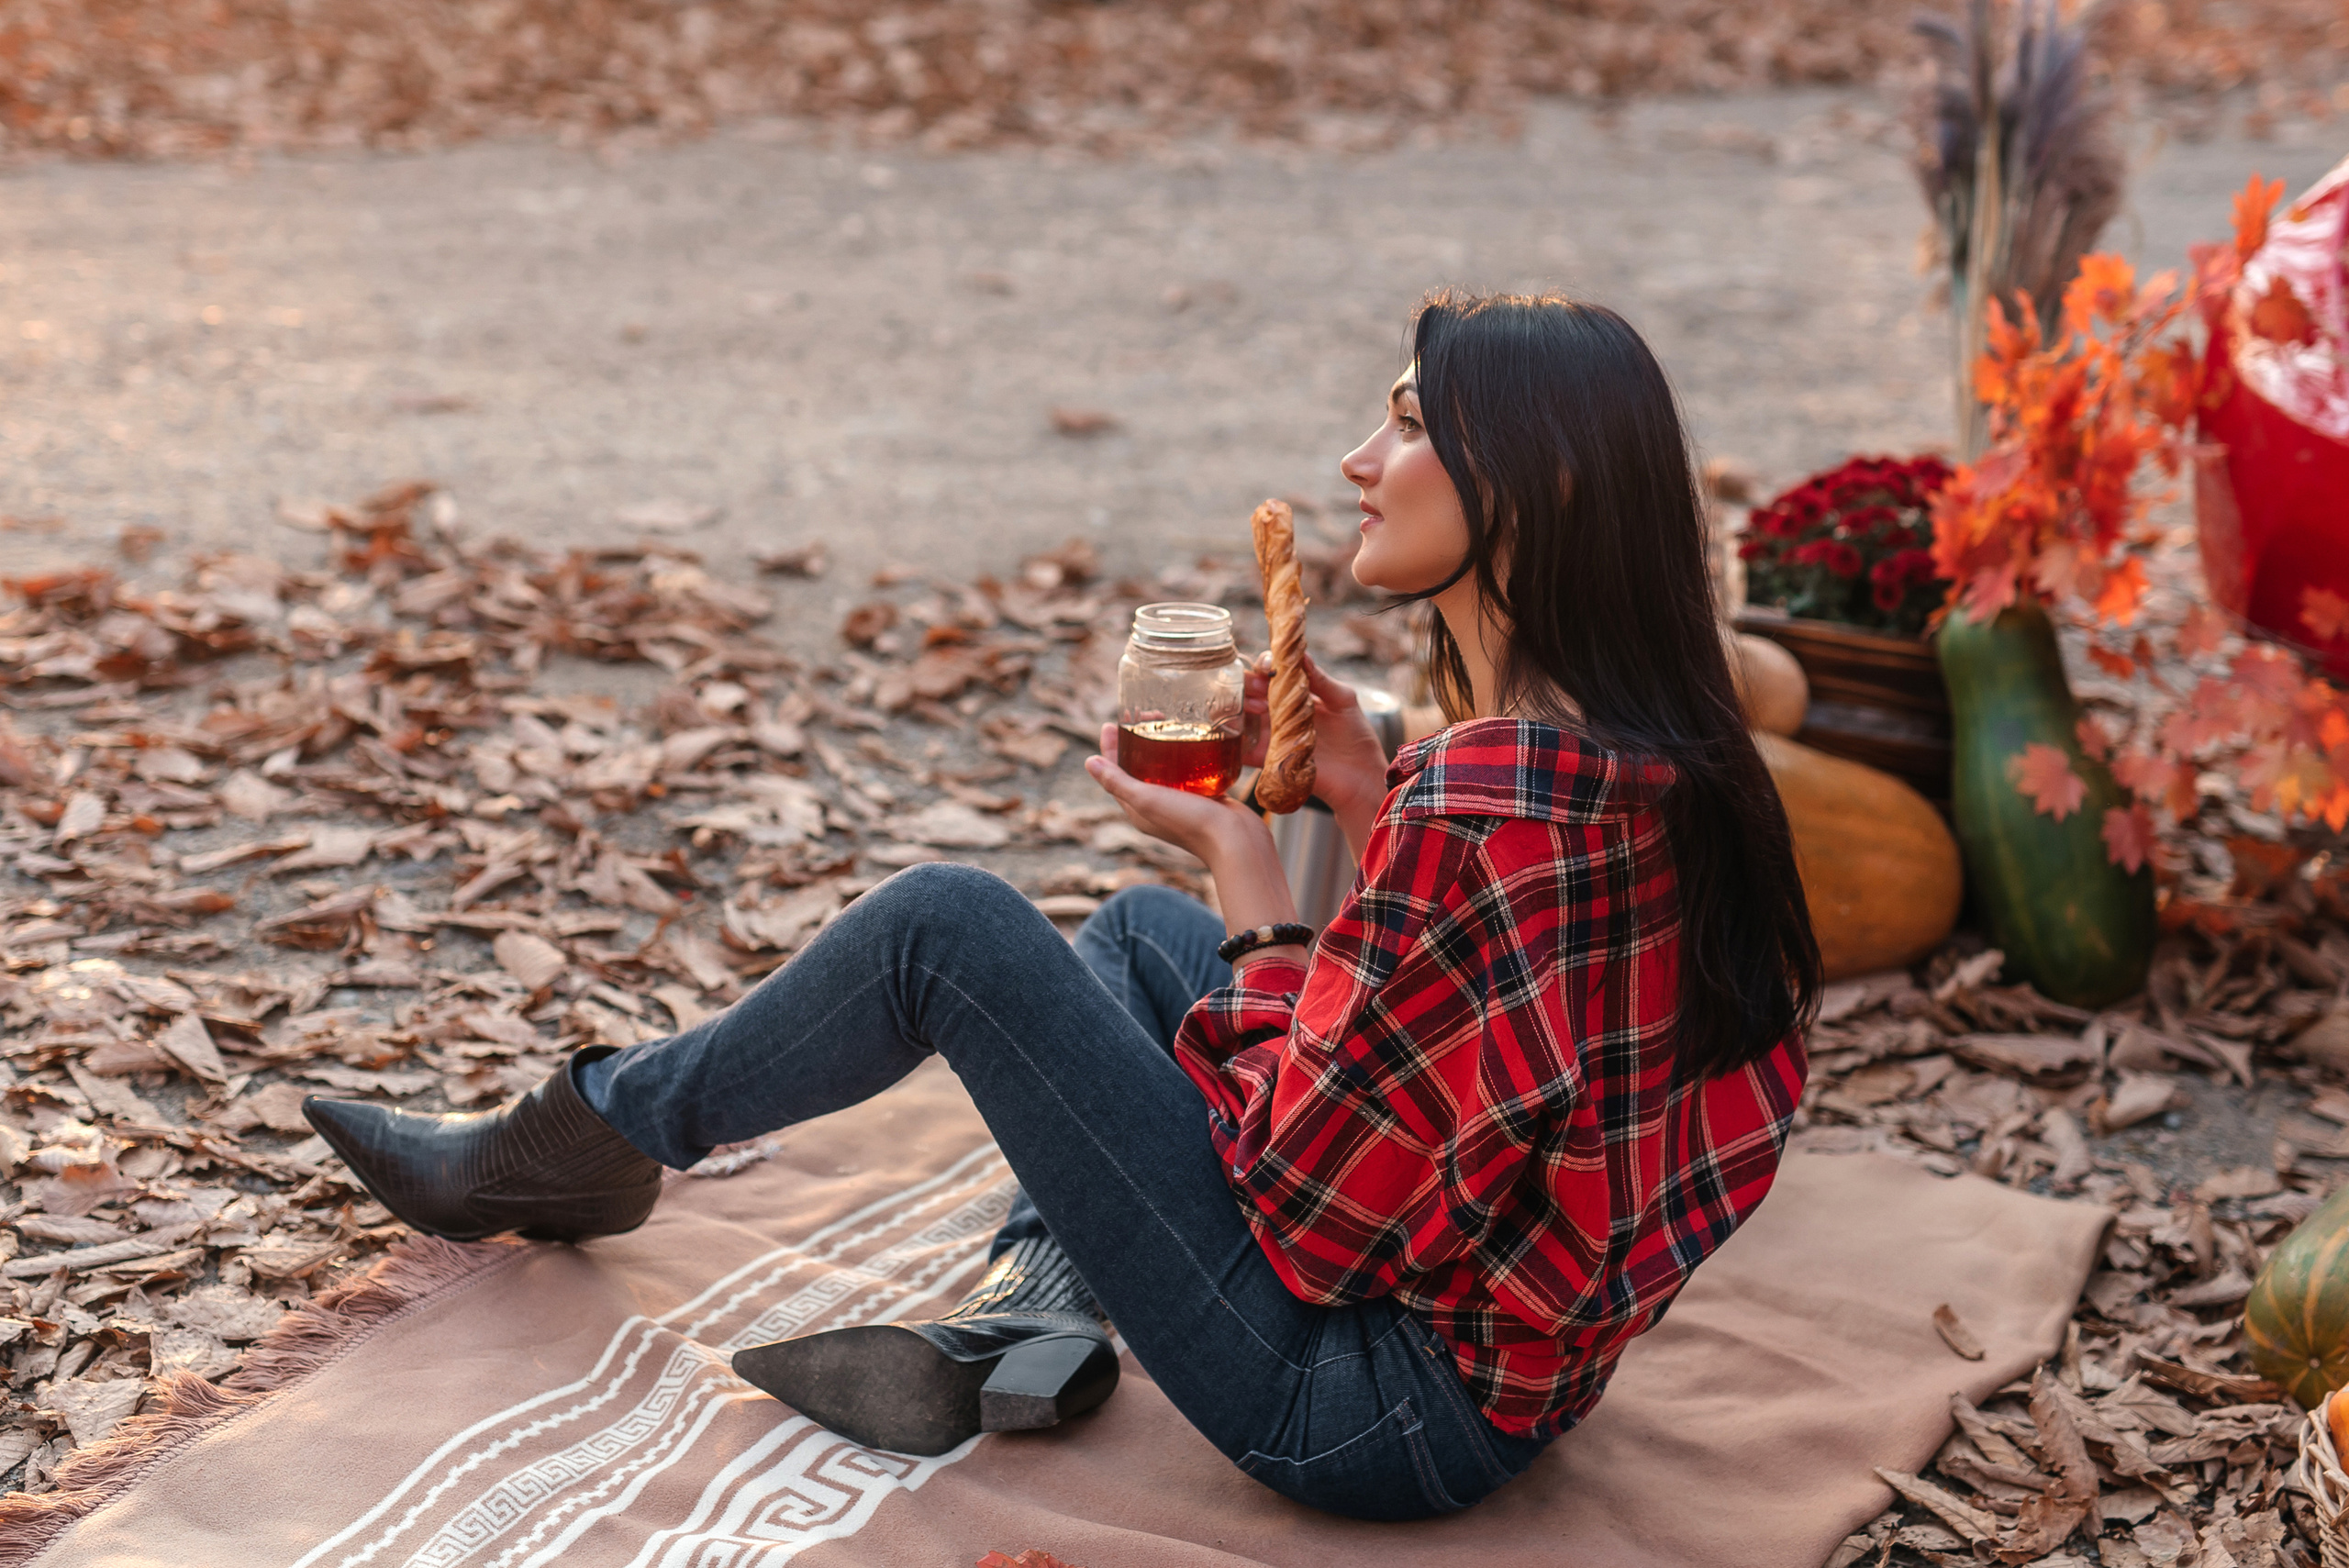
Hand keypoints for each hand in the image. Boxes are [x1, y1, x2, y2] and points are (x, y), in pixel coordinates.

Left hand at [1086, 724, 1302, 934]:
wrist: (1237, 842)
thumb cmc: (1190, 822)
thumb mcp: (1147, 799)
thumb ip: (1118, 782)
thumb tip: (1089, 762)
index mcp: (1137, 809)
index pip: (1115, 774)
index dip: (1110, 748)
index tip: (1110, 723)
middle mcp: (1156, 806)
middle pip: (1139, 768)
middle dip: (1136, 741)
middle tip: (1143, 716)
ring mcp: (1180, 802)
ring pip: (1165, 768)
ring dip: (1161, 745)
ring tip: (1166, 721)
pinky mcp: (1203, 796)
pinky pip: (1188, 771)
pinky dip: (1184, 754)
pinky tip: (1192, 737)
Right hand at [1248, 652, 1389, 810]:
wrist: (1361, 777)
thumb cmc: (1356, 737)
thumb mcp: (1343, 701)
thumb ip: (1322, 680)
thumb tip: (1302, 655)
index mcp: (1295, 694)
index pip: (1270, 673)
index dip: (1264, 666)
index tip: (1270, 666)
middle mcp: (1278, 712)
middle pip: (1249, 692)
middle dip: (1249, 685)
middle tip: (1262, 689)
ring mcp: (1271, 735)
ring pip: (1241, 716)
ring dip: (1241, 708)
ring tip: (1260, 708)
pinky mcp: (1269, 760)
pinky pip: (1242, 750)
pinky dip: (1234, 740)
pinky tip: (1239, 731)